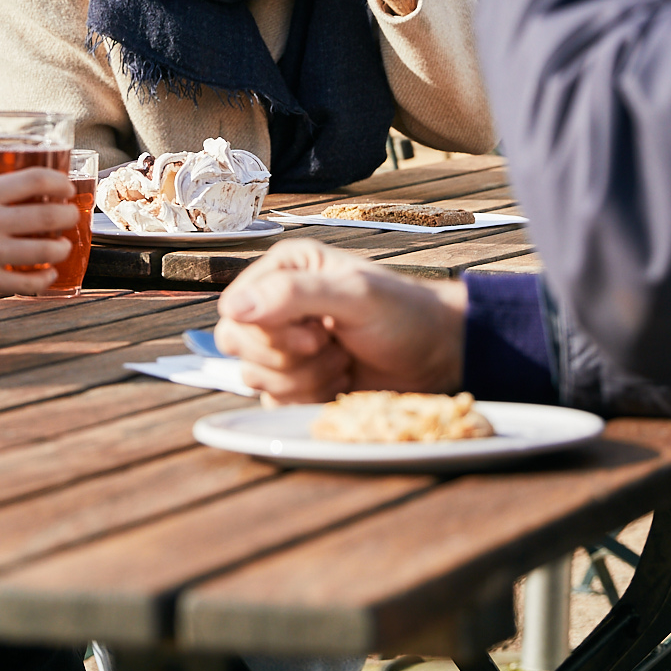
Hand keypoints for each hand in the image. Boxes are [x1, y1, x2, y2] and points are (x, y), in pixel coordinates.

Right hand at [0, 168, 75, 300]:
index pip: (34, 180)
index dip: (58, 183)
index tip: (66, 188)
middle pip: (48, 216)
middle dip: (67, 216)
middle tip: (70, 217)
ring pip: (44, 250)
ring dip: (61, 248)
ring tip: (62, 247)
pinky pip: (27, 282)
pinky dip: (44, 280)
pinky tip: (49, 275)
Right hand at [215, 239, 466, 402]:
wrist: (437, 355)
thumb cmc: (403, 314)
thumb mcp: (354, 295)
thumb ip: (293, 295)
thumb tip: (233, 308)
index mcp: (284, 271)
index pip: (235, 309)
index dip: (268, 333)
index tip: (315, 335)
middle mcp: (276, 304)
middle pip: (237, 345)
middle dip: (289, 358)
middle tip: (333, 346)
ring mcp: (284, 344)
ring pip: (254, 377)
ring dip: (305, 379)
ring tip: (344, 361)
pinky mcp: (295, 379)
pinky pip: (273, 400)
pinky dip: (308, 397)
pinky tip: (341, 382)